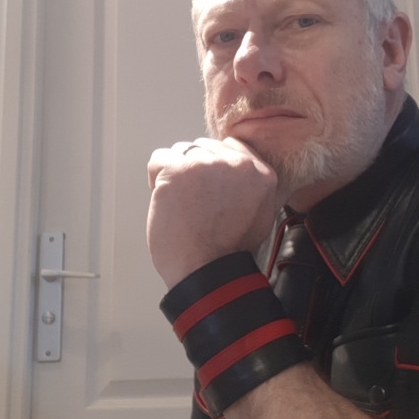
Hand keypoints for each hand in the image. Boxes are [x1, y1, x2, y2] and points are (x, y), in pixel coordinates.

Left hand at [146, 137, 279, 288]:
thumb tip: (236, 171)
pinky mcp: (178, 170)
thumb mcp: (261, 215)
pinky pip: (159, 158)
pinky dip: (156, 178)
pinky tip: (166, 200)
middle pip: (205, 147)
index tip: (209, 188)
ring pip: (181, 151)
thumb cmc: (227, 251)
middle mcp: (237, 163)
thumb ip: (253, 186)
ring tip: (181, 203)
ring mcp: (207, 164)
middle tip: (195, 201)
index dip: (215, 169)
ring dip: (177, 174)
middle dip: (196, 171)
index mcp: (262, 173)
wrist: (207, 271)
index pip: (231, 147)